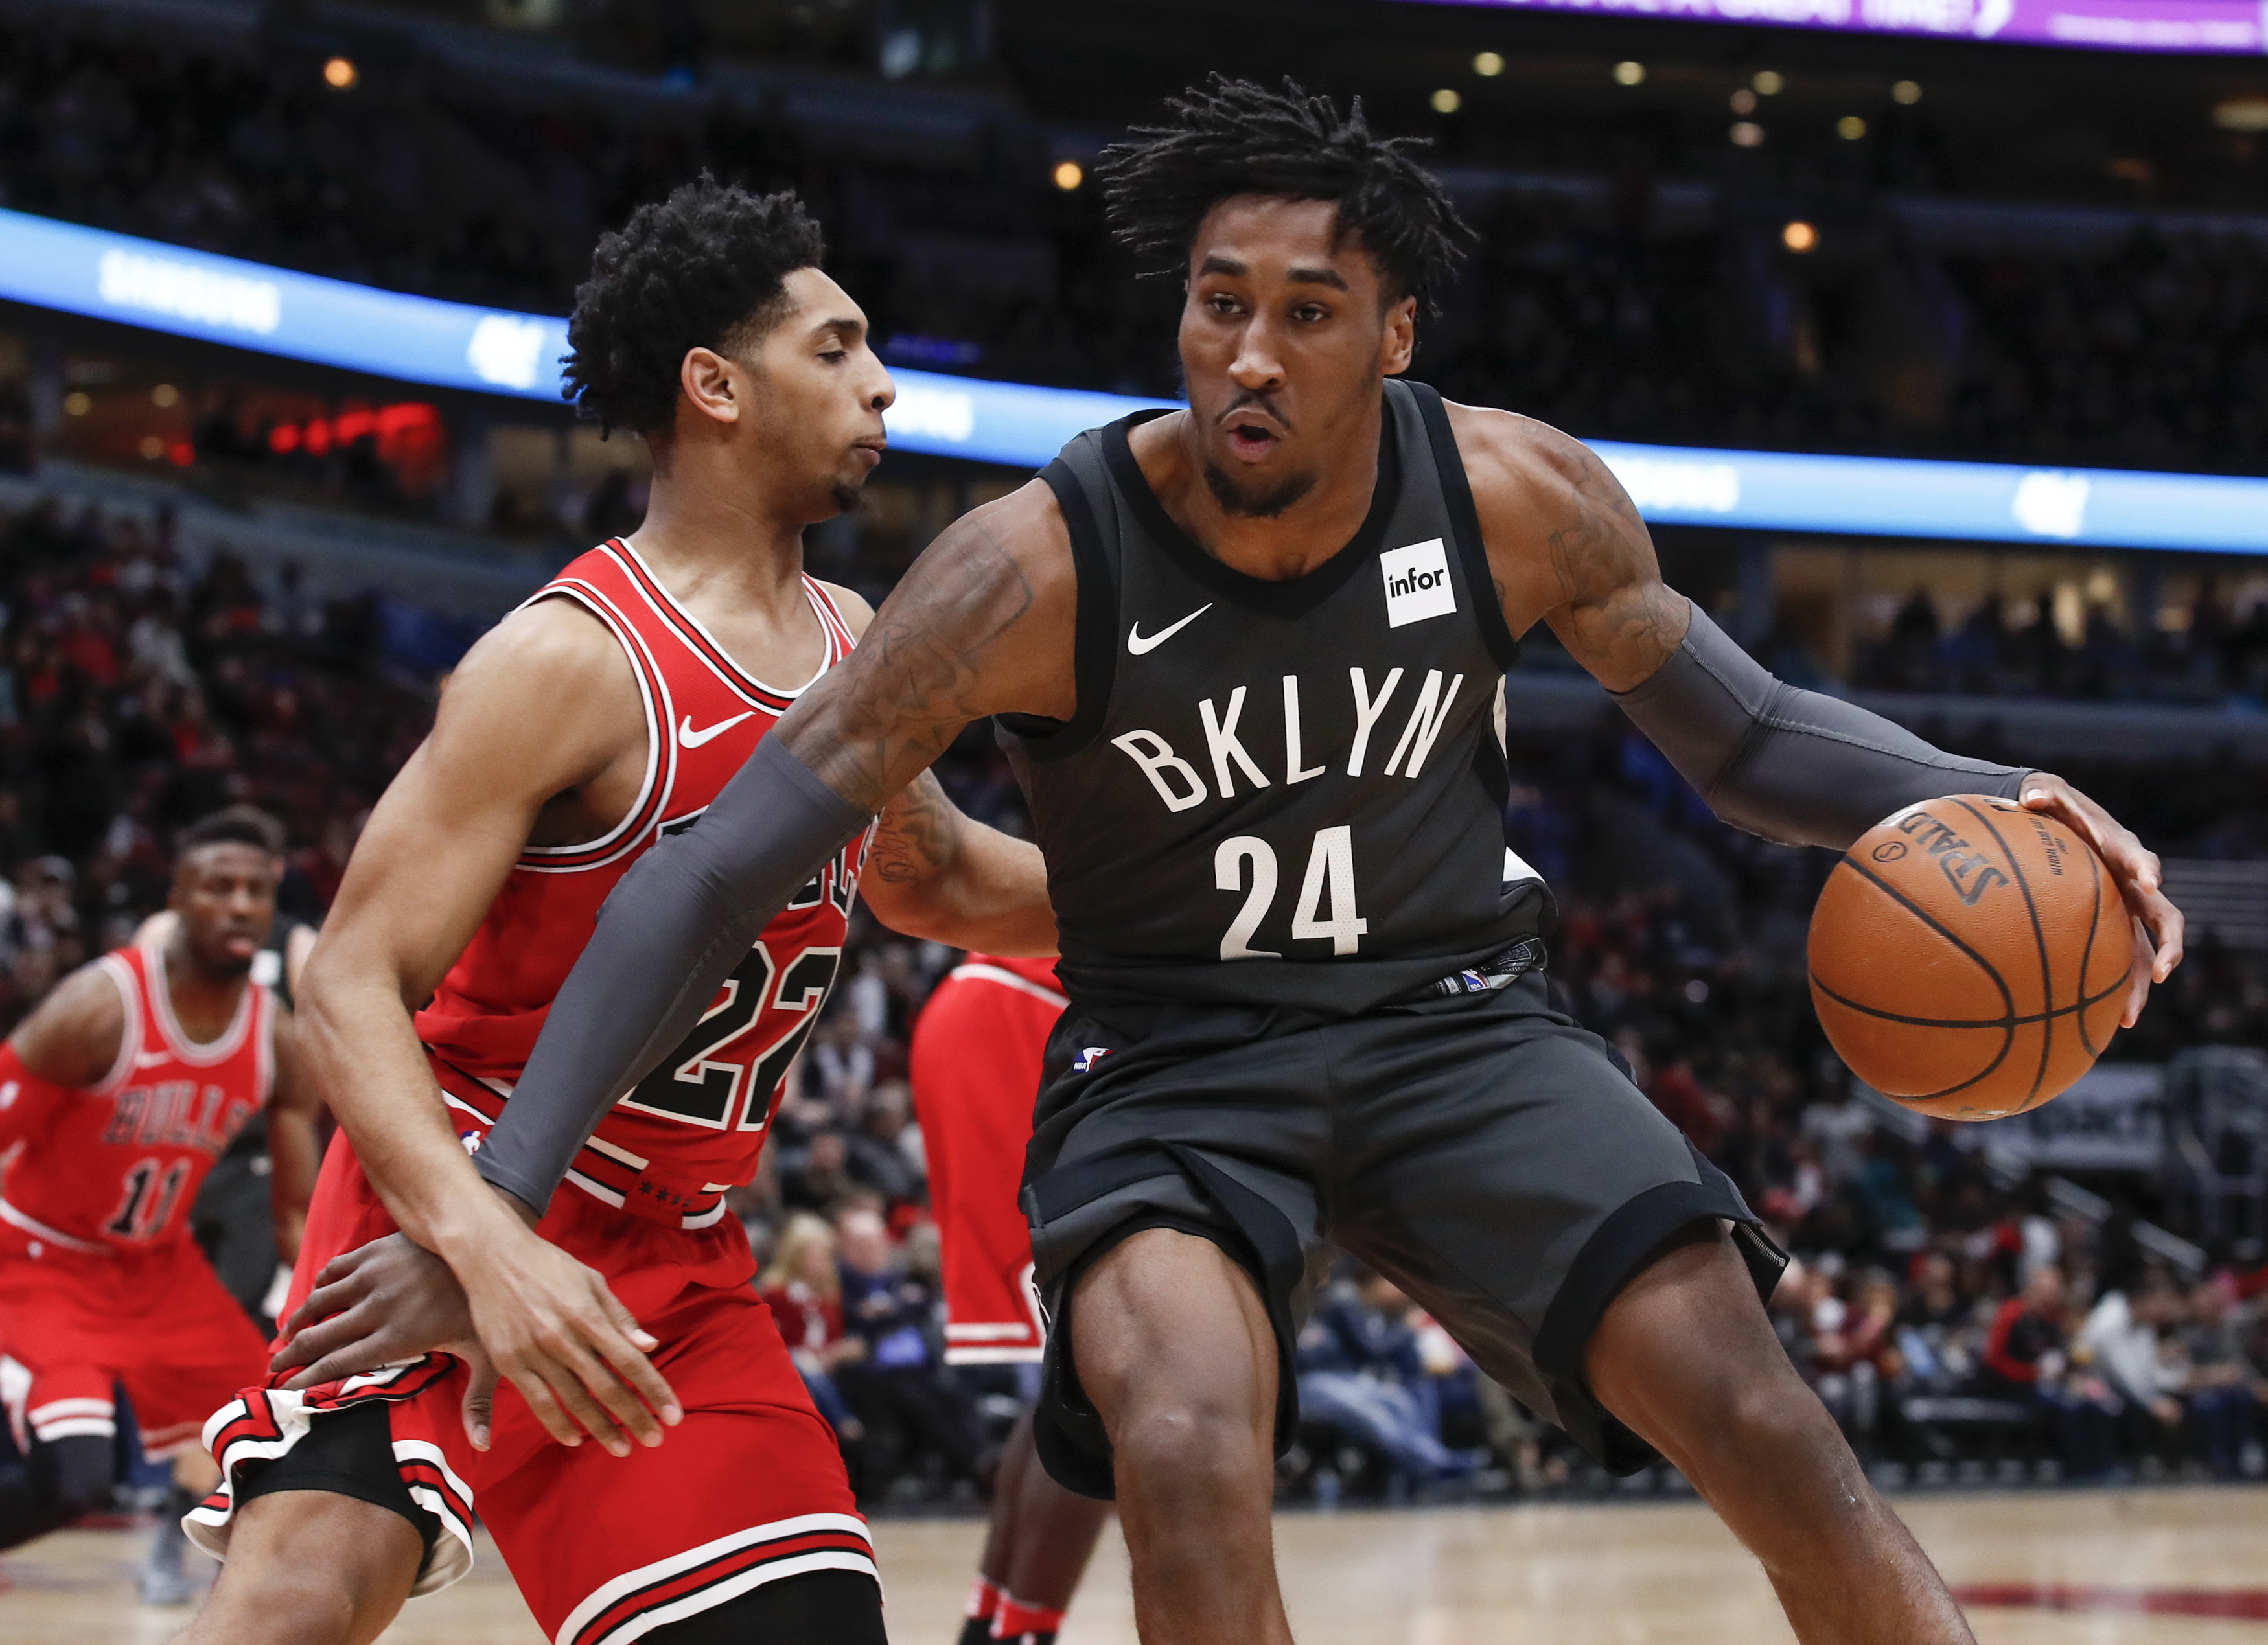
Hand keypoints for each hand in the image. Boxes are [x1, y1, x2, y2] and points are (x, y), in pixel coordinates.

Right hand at [269, 1232, 503, 1450]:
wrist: (488, 1246)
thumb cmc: (486, 1306)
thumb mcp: (487, 1356)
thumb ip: (479, 1402)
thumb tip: (481, 1448)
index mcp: (397, 1338)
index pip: (338, 1365)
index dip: (304, 1380)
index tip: (283, 1393)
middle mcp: (377, 1308)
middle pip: (318, 1337)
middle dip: (290, 1357)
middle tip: (273, 1369)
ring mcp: (373, 1276)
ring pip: (318, 1302)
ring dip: (297, 1321)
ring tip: (286, 1337)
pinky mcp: (374, 1251)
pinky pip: (334, 1269)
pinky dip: (319, 1285)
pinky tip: (316, 1297)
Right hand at [446, 1219, 683, 1457]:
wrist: (492, 1256)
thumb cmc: (550, 1265)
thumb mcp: (592, 1280)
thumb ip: (620, 1317)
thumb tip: (649, 1346)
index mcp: (588, 1315)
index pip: (630, 1361)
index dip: (654, 1390)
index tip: (673, 1415)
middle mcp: (563, 1337)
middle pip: (606, 1387)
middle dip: (634, 1417)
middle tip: (655, 1441)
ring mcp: (534, 1352)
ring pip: (574, 1401)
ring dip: (601, 1429)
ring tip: (622, 1448)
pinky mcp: (509, 1362)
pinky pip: (538, 1402)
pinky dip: (557, 1424)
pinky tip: (575, 1439)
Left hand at [2017, 775, 2183, 1026]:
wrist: (2049, 819)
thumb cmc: (2047, 807)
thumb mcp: (2042, 794)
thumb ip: (2041, 794)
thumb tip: (2030, 796)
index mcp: (2118, 851)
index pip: (2139, 860)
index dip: (2145, 868)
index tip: (2149, 880)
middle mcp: (2131, 885)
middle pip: (2164, 916)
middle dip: (2170, 943)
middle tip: (2165, 969)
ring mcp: (2124, 910)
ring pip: (2147, 951)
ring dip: (2142, 983)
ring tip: (2129, 1017)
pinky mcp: (2110, 928)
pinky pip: (2122, 963)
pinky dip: (2117, 989)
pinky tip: (2104, 1021)